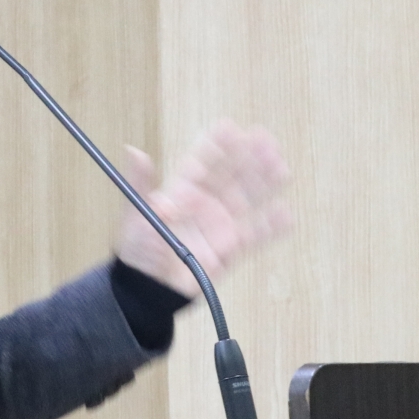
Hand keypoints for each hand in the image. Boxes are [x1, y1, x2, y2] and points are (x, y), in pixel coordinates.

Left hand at [115, 122, 291, 298]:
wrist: (149, 290)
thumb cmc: (138, 251)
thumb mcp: (135, 216)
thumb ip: (141, 184)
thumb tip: (134, 152)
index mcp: (182, 192)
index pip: (204, 163)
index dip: (217, 146)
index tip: (230, 128)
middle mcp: (205, 204)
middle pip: (231, 176)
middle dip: (248, 157)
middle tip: (265, 139)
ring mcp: (220, 225)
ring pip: (247, 199)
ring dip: (263, 183)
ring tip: (280, 167)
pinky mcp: (231, 249)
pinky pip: (255, 235)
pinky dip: (270, 226)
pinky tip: (285, 214)